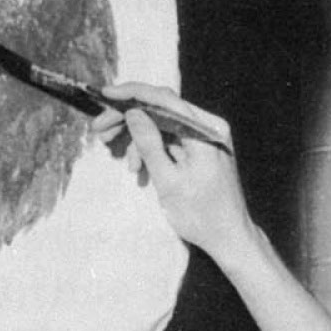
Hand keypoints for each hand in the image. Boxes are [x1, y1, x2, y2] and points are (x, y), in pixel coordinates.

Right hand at [95, 83, 256, 265]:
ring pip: (162, 124)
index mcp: (206, 131)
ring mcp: (205, 137)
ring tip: (122, 160)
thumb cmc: (202, 215)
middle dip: (129, 119)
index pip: (165, 99)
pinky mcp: (200, 148)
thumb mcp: (169, 181)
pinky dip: (152, 149)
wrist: (229, 237)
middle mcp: (209, 127)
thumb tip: (133, 112)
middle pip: (161, 109)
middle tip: (101, 131)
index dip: (132, 94)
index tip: (105, 94)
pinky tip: (138, 168)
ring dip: (138, 138)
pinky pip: (170, 139)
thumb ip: (150, 143)